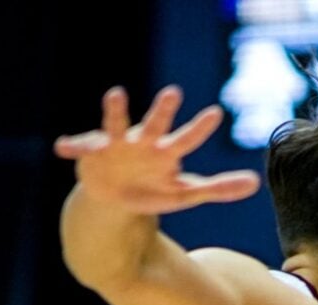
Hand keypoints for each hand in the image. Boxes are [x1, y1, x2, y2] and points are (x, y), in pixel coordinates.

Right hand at [54, 86, 260, 214]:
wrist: (115, 198)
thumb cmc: (153, 189)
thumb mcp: (185, 193)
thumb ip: (218, 188)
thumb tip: (255, 183)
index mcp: (165, 152)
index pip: (187, 139)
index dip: (200, 128)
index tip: (216, 113)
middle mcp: (142, 142)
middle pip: (155, 124)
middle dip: (163, 110)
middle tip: (174, 93)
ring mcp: (115, 145)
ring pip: (116, 125)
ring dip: (116, 111)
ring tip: (116, 94)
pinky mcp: (90, 154)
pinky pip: (81, 148)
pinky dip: (72, 147)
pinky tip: (62, 146)